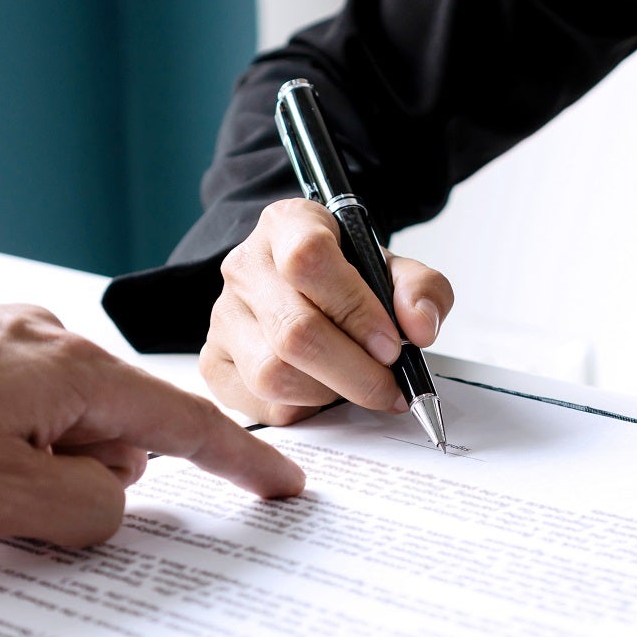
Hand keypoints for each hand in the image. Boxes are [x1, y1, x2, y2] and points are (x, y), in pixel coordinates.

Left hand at [0, 292, 304, 544]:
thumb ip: (87, 511)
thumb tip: (115, 502)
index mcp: (77, 376)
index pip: (188, 425)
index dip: (243, 465)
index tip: (284, 487)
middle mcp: (51, 345)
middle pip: (113, 437)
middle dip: (83, 484)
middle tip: (11, 507)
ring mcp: (5, 343)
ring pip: (57, 430)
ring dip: (29, 470)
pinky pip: (12, 413)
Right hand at [200, 198, 454, 423]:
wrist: (309, 294)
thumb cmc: (349, 280)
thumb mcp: (394, 271)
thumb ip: (422, 290)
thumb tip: (420, 329)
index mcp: (287, 225)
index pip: (308, 259)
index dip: (356, 310)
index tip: (392, 344)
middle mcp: (245, 267)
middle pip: (293, 330)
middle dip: (356, 372)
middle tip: (389, 386)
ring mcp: (223, 317)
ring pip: (274, 374)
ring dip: (330, 394)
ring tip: (357, 386)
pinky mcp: (214, 363)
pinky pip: (260, 405)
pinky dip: (303, 411)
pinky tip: (323, 394)